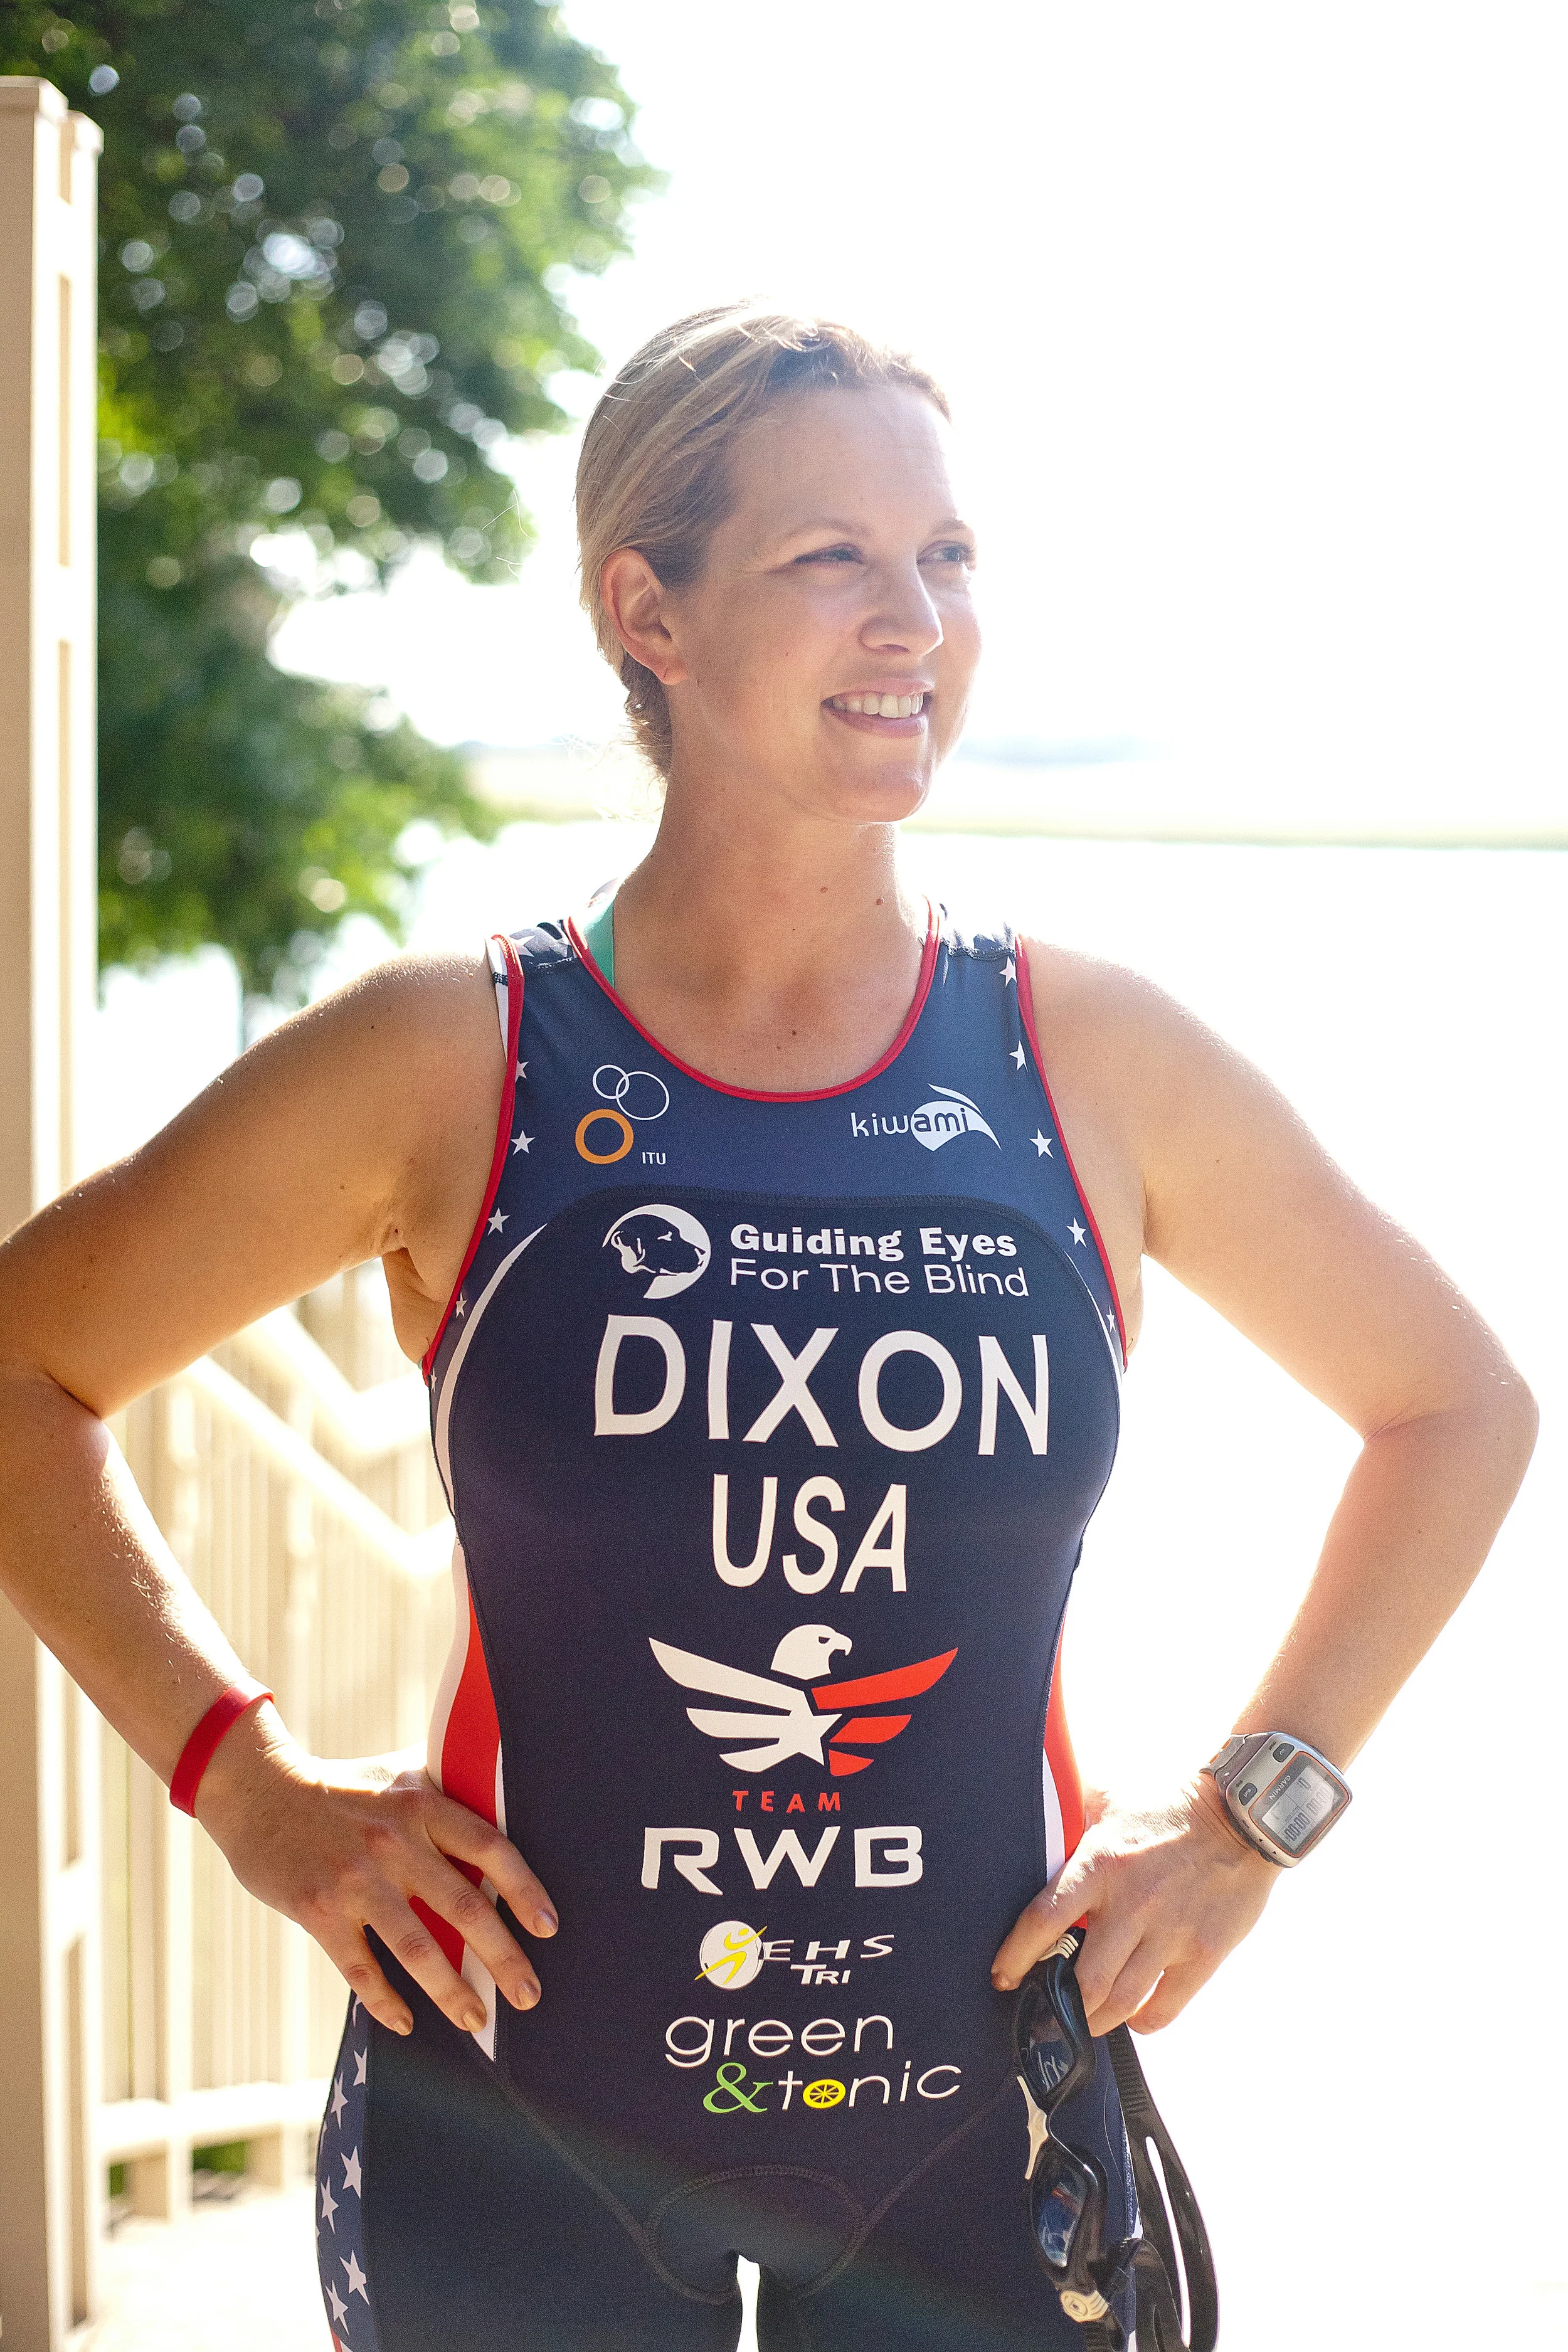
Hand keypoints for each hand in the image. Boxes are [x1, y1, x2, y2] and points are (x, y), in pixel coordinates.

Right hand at [195, 1704, 557, 2038]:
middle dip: (503, 1957)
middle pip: (463, 1906)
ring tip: (476, 2019)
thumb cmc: (342, 1787)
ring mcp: (356, 1878)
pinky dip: (386, 2001)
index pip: (489, 1848)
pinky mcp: (319, 1910)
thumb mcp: (399, 1775)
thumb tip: (505, 1787)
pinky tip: (406, 2023)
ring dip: (452, 1991)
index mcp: (421, 1805)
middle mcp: (394, 1841)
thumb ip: (447, 1787)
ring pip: (417, 1947)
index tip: (549, 1928)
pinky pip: (361, 1968)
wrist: (258, 1792)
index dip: (524, 1889)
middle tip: (529, 1995)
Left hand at [991, 1777, 1276, 2033]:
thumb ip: (1068, 1808)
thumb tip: (1034, 1804)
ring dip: (1097, 2021)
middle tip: (1047, 2010)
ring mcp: (1170, 1932)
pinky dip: (1142, 2022)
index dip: (1016, 1957)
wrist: (1240, 1816)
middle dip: (1059, 2005)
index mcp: (1100, 1864)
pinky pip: (1165, 2007)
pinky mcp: (1203, 1953)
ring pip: (1121, 2001)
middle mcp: (1132, 1904)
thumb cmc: (1166, 1807)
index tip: (1003, 1976)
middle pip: (1083, 1980)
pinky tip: (1133, 2017)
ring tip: (1087, 2020)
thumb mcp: (1108, 1798)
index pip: (1043, 1921)